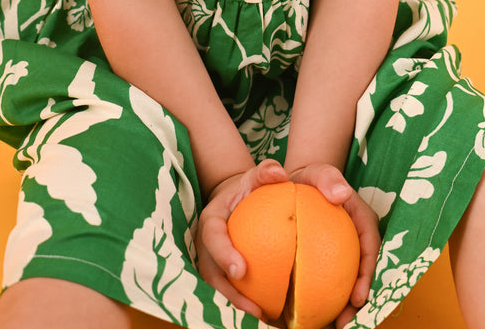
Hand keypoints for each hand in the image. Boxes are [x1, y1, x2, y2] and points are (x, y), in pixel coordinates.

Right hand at [196, 157, 289, 320]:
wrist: (241, 199)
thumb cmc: (253, 186)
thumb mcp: (258, 175)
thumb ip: (267, 171)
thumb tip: (280, 173)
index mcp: (210, 220)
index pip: (212, 238)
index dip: (223, 255)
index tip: (242, 270)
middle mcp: (204, 245)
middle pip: (209, 273)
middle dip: (227, 295)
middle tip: (254, 309)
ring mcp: (210, 261)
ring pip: (217, 289)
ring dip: (234, 307)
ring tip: (261, 318)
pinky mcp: (220, 274)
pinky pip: (229, 292)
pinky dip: (244, 305)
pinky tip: (269, 315)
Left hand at [288, 163, 379, 327]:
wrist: (293, 184)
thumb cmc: (308, 178)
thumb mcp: (318, 171)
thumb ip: (328, 177)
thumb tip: (342, 194)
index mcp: (361, 218)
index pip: (371, 247)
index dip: (368, 274)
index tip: (358, 297)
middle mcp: (357, 237)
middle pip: (363, 271)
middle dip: (359, 300)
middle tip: (344, 322)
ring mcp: (344, 249)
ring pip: (348, 281)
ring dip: (344, 306)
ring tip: (331, 327)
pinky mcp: (329, 258)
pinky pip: (329, 280)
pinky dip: (324, 298)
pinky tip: (310, 316)